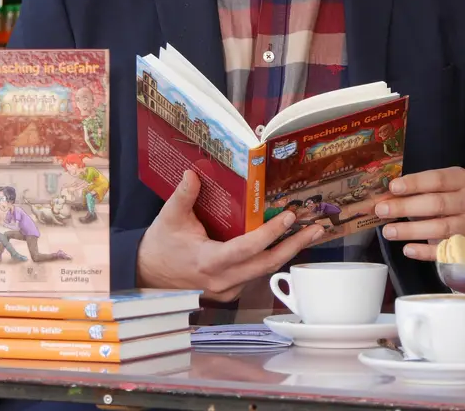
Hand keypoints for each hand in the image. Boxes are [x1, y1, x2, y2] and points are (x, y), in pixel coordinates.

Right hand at [137, 170, 325, 301]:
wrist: (148, 276)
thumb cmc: (160, 246)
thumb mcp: (168, 217)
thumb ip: (183, 195)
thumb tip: (193, 173)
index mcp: (208, 261)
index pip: (246, 249)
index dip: (269, 233)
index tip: (288, 217)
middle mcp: (222, 280)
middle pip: (266, 264)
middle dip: (294, 245)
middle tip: (316, 228)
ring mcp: (227, 289)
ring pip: (264, 271)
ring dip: (287, 252)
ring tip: (309, 233)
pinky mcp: (229, 292)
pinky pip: (255, 275)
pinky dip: (271, 258)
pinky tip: (285, 244)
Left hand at [374, 166, 464, 261]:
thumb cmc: (444, 200)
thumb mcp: (432, 190)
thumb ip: (412, 192)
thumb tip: (383, 200)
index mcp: (461, 180)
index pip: (437, 179)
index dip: (414, 183)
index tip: (393, 188)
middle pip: (437, 204)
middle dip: (406, 207)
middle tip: (382, 211)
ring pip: (440, 228)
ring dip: (411, 230)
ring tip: (388, 231)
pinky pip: (444, 250)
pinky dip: (424, 252)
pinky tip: (407, 249)